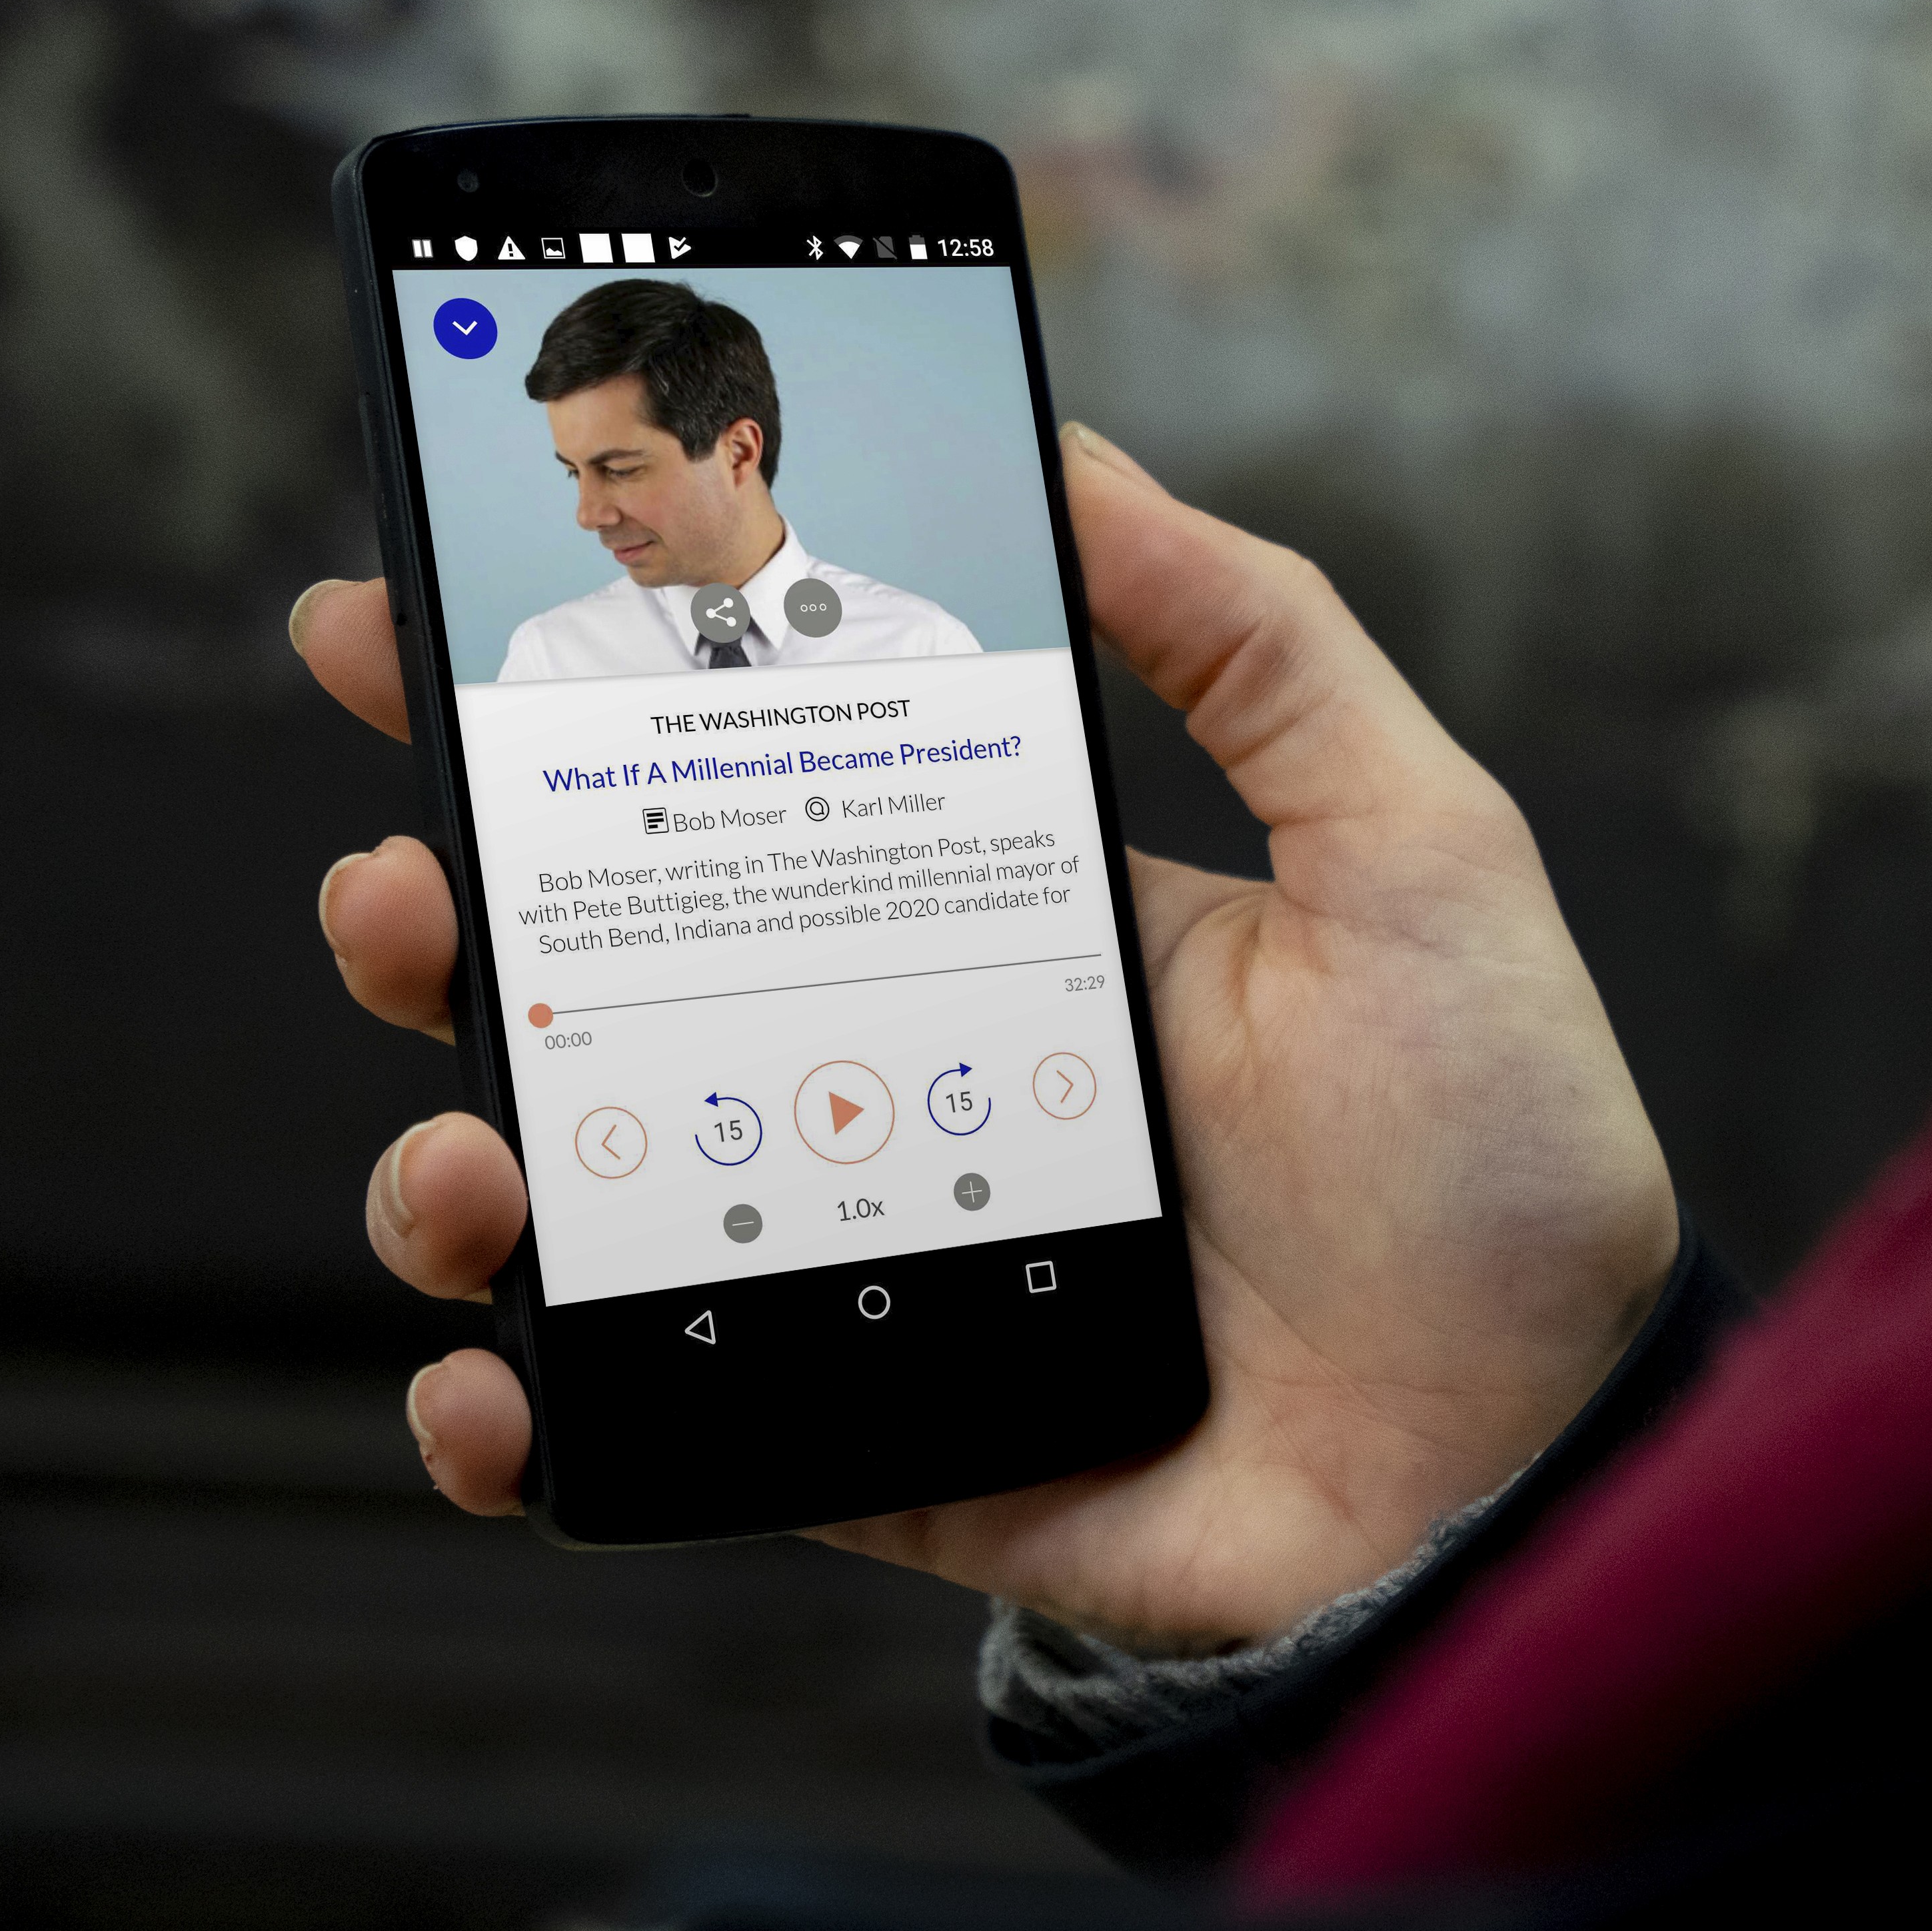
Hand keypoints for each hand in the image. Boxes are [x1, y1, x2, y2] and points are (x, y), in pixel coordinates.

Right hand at [298, 424, 1678, 1647]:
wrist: (1531, 1481)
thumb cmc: (1501, 1169)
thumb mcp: (1419, 852)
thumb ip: (1256, 645)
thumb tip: (1081, 449)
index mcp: (1007, 925)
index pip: (750, 783)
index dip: (573, 705)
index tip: (420, 616)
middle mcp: (901, 1077)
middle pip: (616, 974)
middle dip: (454, 910)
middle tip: (401, 867)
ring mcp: (859, 1260)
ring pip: (585, 1189)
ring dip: (456, 1148)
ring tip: (465, 1133)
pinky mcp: (853, 1435)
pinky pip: (642, 1421)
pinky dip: (523, 1409)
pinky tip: (494, 1374)